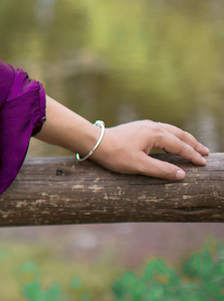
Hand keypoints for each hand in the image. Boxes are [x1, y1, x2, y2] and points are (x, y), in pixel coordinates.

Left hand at [88, 120, 209, 180]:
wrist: (94, 142)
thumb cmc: (115, 154)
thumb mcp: (139, 166)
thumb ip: (162, 170)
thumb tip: (182, 174)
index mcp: (155, 134)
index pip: (180, 145)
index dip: (192, 155)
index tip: (203, 162)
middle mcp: (152, 126)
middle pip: (179, 134)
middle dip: (193, 143)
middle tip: (205, 152)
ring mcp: (145, 125)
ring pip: (171, 130)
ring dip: (184, 138)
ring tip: (194, 146)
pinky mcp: (139, 127)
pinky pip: (162, 130)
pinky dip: (173, 136)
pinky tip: (172, 140)